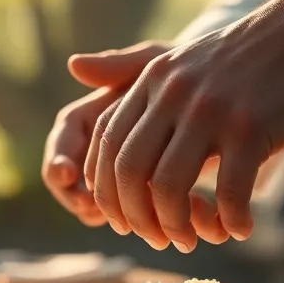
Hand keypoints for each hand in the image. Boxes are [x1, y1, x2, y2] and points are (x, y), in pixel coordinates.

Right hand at [41, 42, 167, 226]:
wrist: (224, 93)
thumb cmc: (185, 69)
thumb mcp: (158, 63)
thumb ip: (119, 65)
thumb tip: (73, 64)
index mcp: (96, 115)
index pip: (63, 140)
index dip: (58, 158)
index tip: (65, 173)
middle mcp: (107, 149)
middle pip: (73, 183)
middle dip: (79, 199)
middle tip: (89, 208)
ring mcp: (130, 174)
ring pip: (107, 207)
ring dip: (121, 215)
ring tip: (135, 211)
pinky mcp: (157, 192)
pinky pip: (146, 216)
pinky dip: (158, 219)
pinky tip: (170, 212)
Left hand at [85, 0, 283, 252]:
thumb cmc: (249, 52)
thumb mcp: (181, 56)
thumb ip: (128, 70)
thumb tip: (73, 65)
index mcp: (154, 81)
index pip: (107, 146)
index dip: (108, 192)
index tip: (125, 220)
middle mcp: (174, 94)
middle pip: (129, 172)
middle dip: (137, 218)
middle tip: (159, 239)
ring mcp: (211, 111)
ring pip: (168, 188)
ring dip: (177, 227)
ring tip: (195, 238)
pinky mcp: (252, 128)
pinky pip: (229, 194)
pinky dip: (231, 222)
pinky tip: (242, 227)